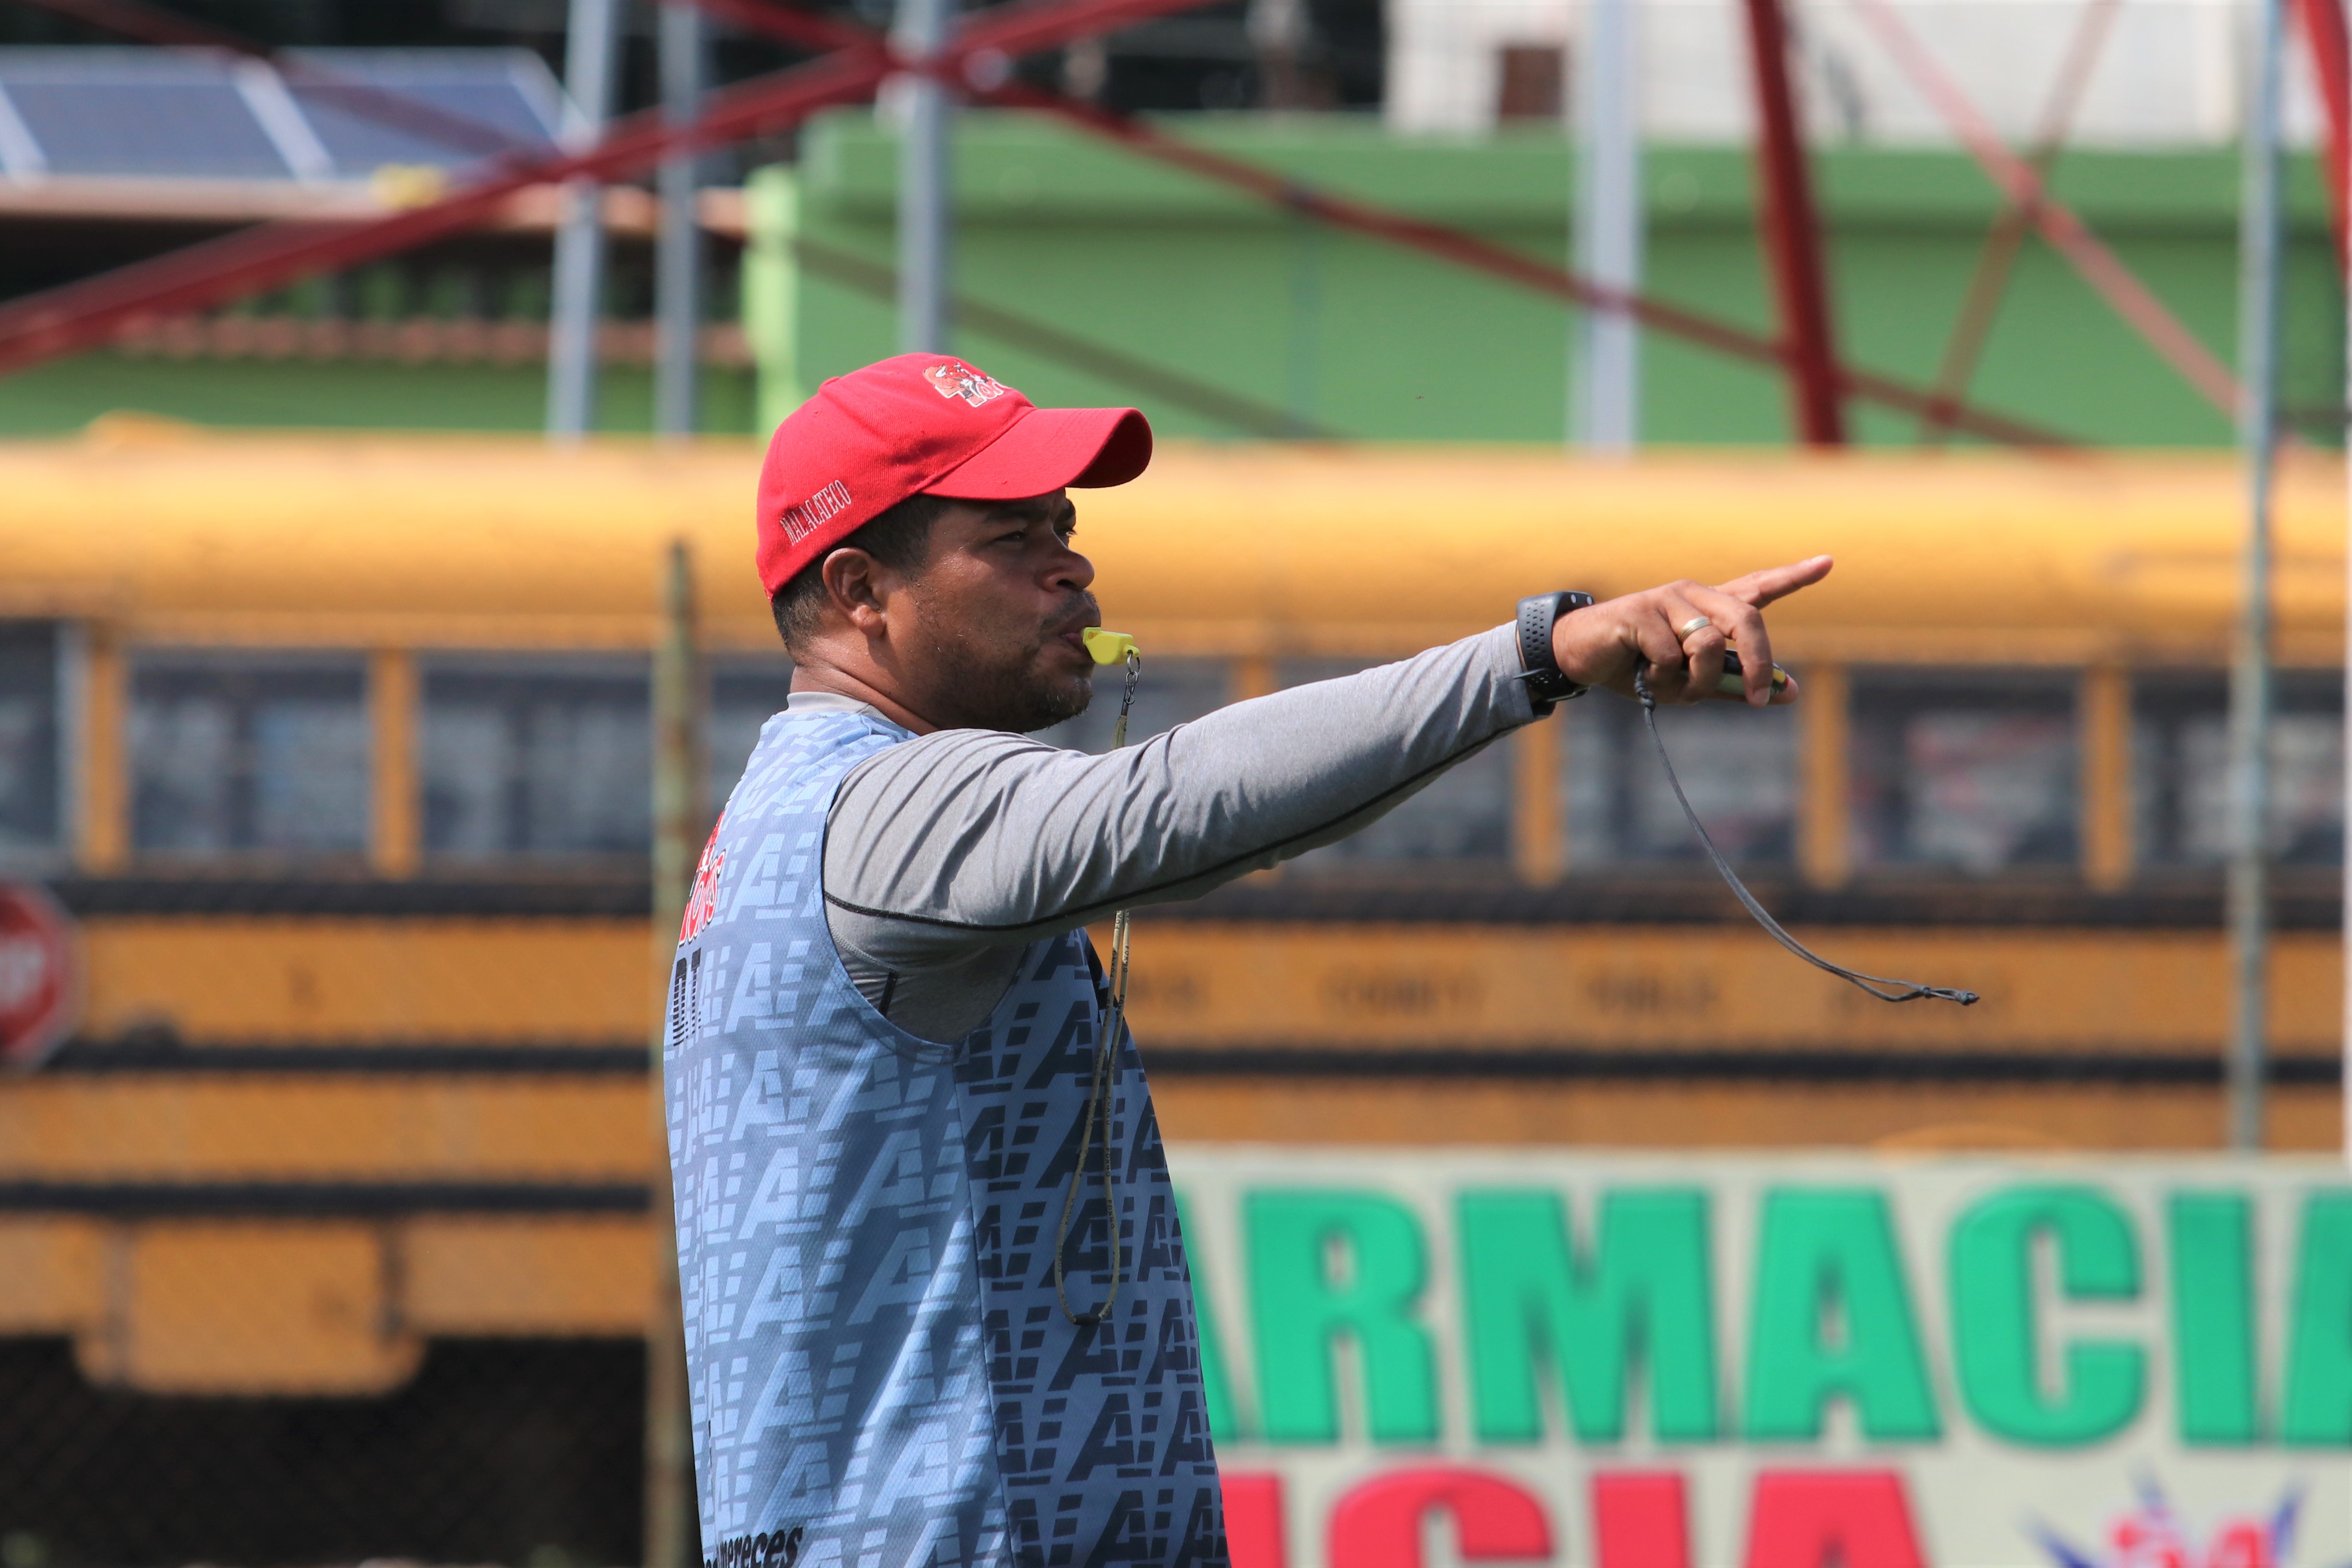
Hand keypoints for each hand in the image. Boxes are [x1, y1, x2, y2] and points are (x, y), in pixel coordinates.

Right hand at [1550, 556, 1832, 706]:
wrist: (1579, 658)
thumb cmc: (1636, 668)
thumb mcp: (1690, 683)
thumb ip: (1735, 684)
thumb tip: (1790, 693)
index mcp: (1707, 608)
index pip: (1758, 587)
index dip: (1794, 576)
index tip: (1828, 562)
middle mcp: (1693, 595)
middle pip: (1747, 619)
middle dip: (1759, 663)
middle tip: (1760, 700)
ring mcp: (1667, 599)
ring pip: (1707, 644)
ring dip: (1693, 681)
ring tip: (1665, 686)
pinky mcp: (1641, 611)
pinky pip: (1671, 655)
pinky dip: (1660, 678)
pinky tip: (1639, 673)